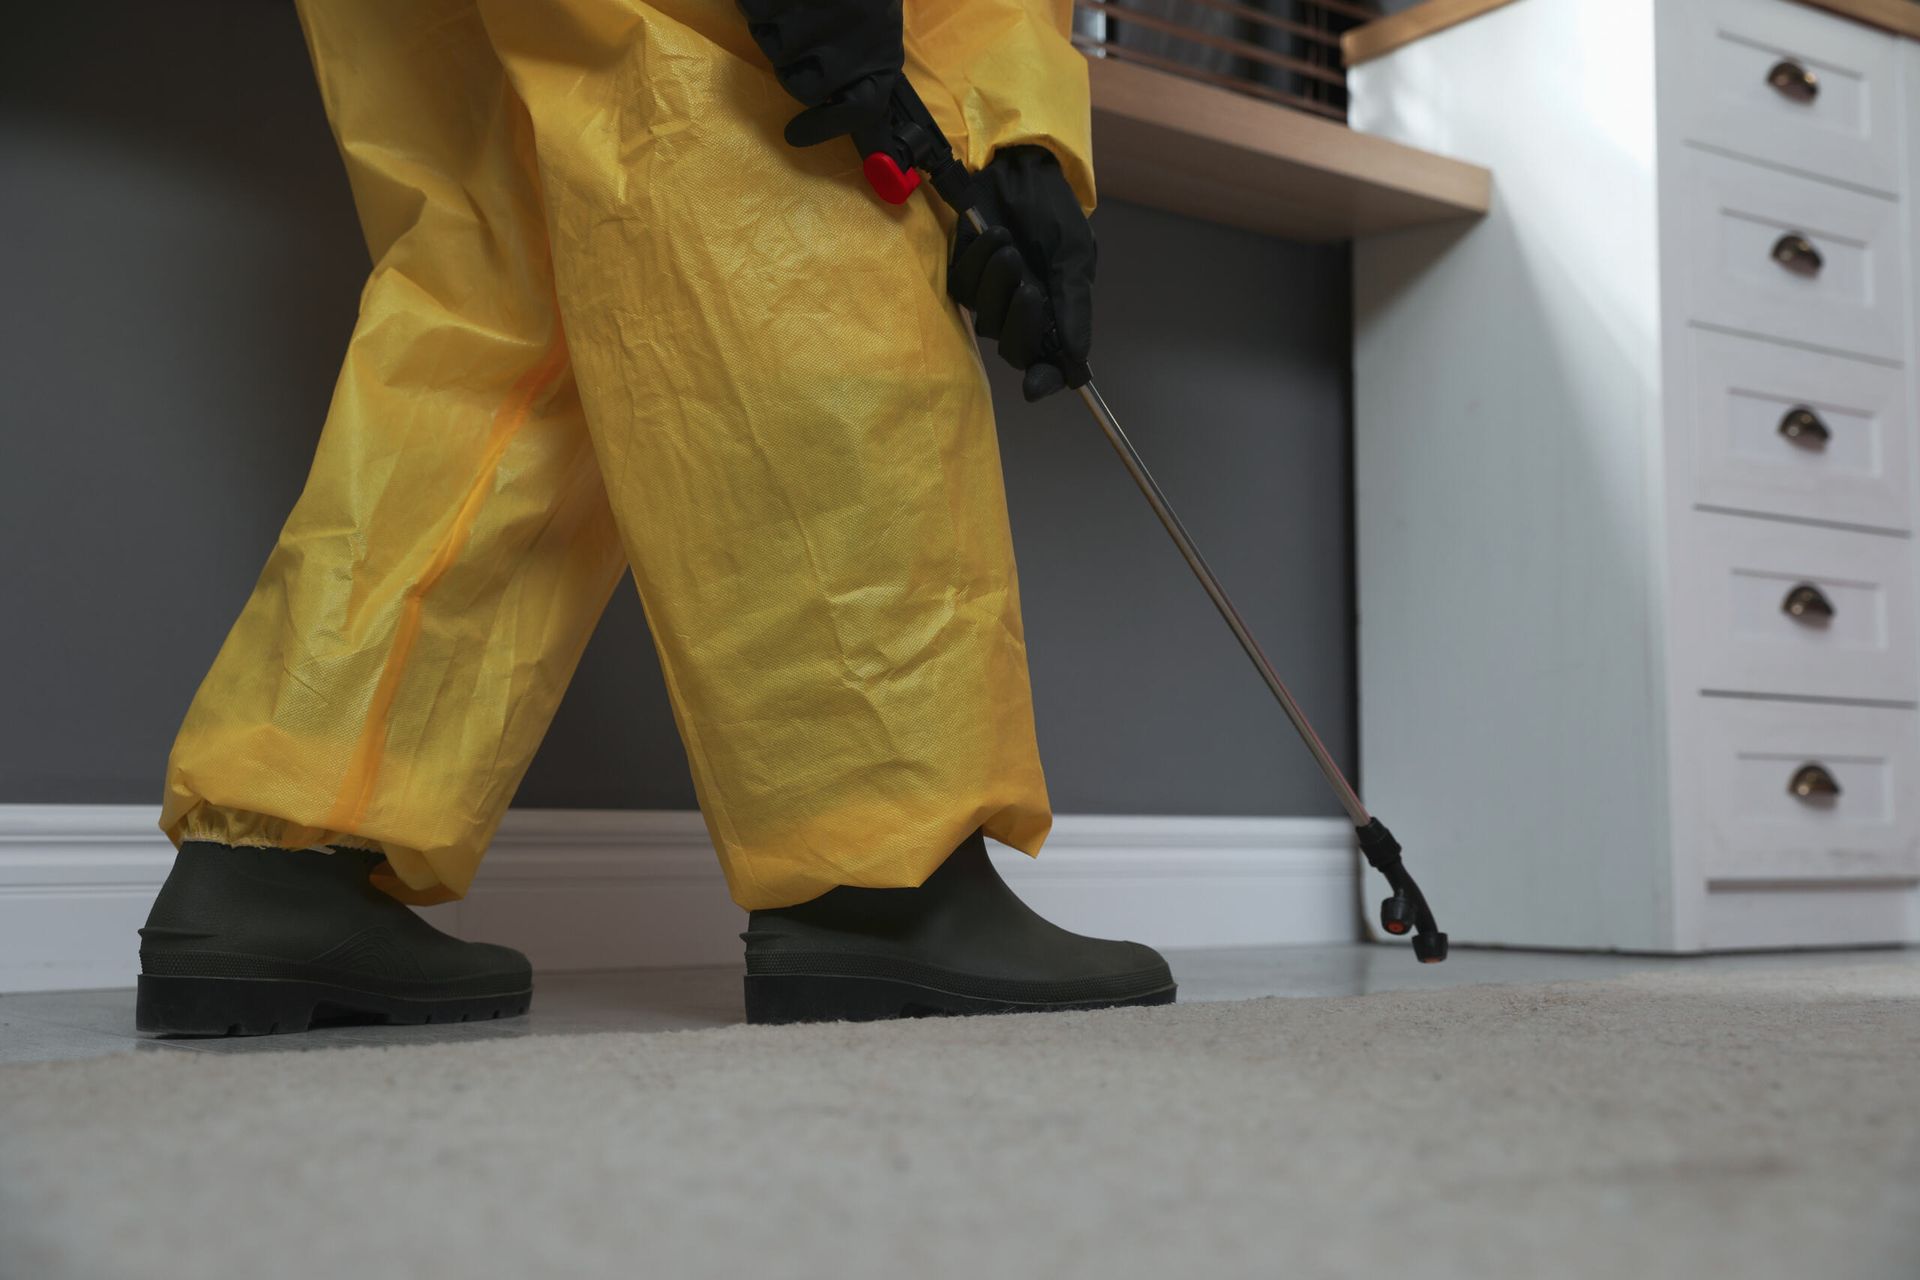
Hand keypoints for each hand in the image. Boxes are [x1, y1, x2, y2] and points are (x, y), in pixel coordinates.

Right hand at [735, 0, 902, 148]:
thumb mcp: (876, 32)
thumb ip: (866, 82)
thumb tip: (872, 143)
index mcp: (881, 57)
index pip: (859, 111)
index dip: (826, 128)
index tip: (795, 136)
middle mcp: (850, 48)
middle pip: (801, 86)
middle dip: (794, 65)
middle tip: (804, 33)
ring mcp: (814, 26)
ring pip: (774, 48)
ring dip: (776, 28)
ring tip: (798, 4)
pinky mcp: (780, 5)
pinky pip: (756, 15)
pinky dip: (760, 3)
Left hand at [947, 146, 1094, 401]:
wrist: (1020, 169)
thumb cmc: (1052, 212)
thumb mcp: (1073, 256)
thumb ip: (1075, 307)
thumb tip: (1078, 358)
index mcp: (1054, 314)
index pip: (1046, 364)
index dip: (1043, 380)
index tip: (1036, 386)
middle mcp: (1021, 313)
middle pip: (1014, 349)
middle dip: (1021, 322)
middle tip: (1029, 288)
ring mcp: (990, 296)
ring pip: (986, 318)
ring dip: (998, 281)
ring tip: (1009, 245)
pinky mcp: (962, 274)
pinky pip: (963, 288)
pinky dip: (978, 261)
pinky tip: (992, 235)